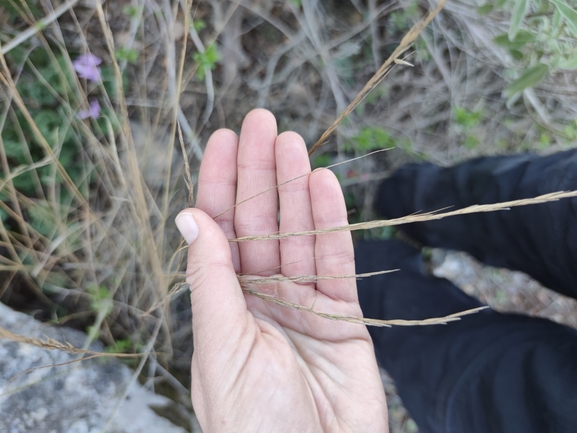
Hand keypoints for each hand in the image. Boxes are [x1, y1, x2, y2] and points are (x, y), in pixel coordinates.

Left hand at [176, 109, 387, 431]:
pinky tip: (326, 185)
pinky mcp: (343, 317)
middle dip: (260, 173)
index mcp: (223, 306)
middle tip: (265, 122)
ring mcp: (303, 306)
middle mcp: (261, 299)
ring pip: (299, 234)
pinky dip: (333, 223)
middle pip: (260, 224)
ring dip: (297, 188)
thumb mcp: (223, 349)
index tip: (225, 139)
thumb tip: (189, 217)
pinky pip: (337, 261)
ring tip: (295, 143)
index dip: (220, 184)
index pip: (219, 232)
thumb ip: (212, 281)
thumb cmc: (254, 425)